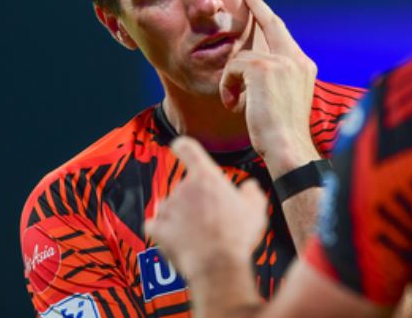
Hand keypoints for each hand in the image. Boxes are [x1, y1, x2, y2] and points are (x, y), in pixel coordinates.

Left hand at [144, 136, 267, 281]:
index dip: (183, 146)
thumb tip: (249, 187)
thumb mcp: (256, 209)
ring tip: (197, 232)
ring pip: (171, 204)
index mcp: (206, 177)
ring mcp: (168, 208)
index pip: (187, 148)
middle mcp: (184, 188)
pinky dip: (163, 229)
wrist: (217, 265)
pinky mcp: (158, 228)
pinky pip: (155, 224)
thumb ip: (252, 192)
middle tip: (211, 215)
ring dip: (180, 214)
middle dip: (195, 198)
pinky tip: (176, 238)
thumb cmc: (236, 236)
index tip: (180, 146)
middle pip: (185, 184)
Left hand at [220, 0, 319, 176]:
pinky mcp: (264, 68)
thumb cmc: (281, 132)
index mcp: (303, 66)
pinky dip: (227, 86)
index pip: (282, 32)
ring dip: (232, 80)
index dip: (267, 14)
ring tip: (235, 102)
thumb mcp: (282, 97)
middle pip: (271, 23)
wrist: (288, 147)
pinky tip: (233, 104)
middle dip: (257, 3)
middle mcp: (296, 59)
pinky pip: (233, 67)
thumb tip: (250, 63)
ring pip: (243, 56)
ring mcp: (282, 61)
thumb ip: (274, 76)